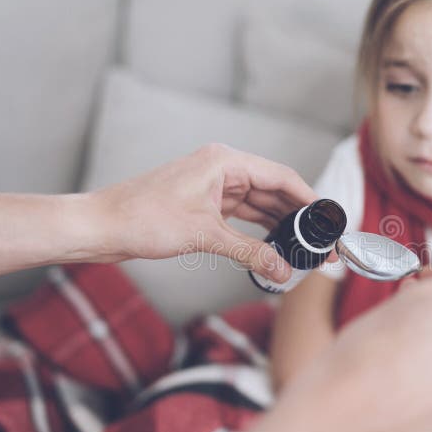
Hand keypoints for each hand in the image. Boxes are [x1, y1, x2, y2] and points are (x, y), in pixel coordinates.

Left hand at [90, 143, 317, 280]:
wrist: (103, 226)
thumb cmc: (143, 218)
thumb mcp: (204, 235)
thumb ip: (249, 252)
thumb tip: (283, 270)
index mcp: (225, 161)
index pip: (281, 176)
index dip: (309, 199)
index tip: (328, 220)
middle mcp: (222, 168)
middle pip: (274, 190)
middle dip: (298, 217)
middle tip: (320, 242)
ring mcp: (213, 185)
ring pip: (259, 203)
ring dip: (280, 224)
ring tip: (304, 246)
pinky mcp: (204, 203)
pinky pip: (242, 214)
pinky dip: (259, 230)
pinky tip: (275, 245)